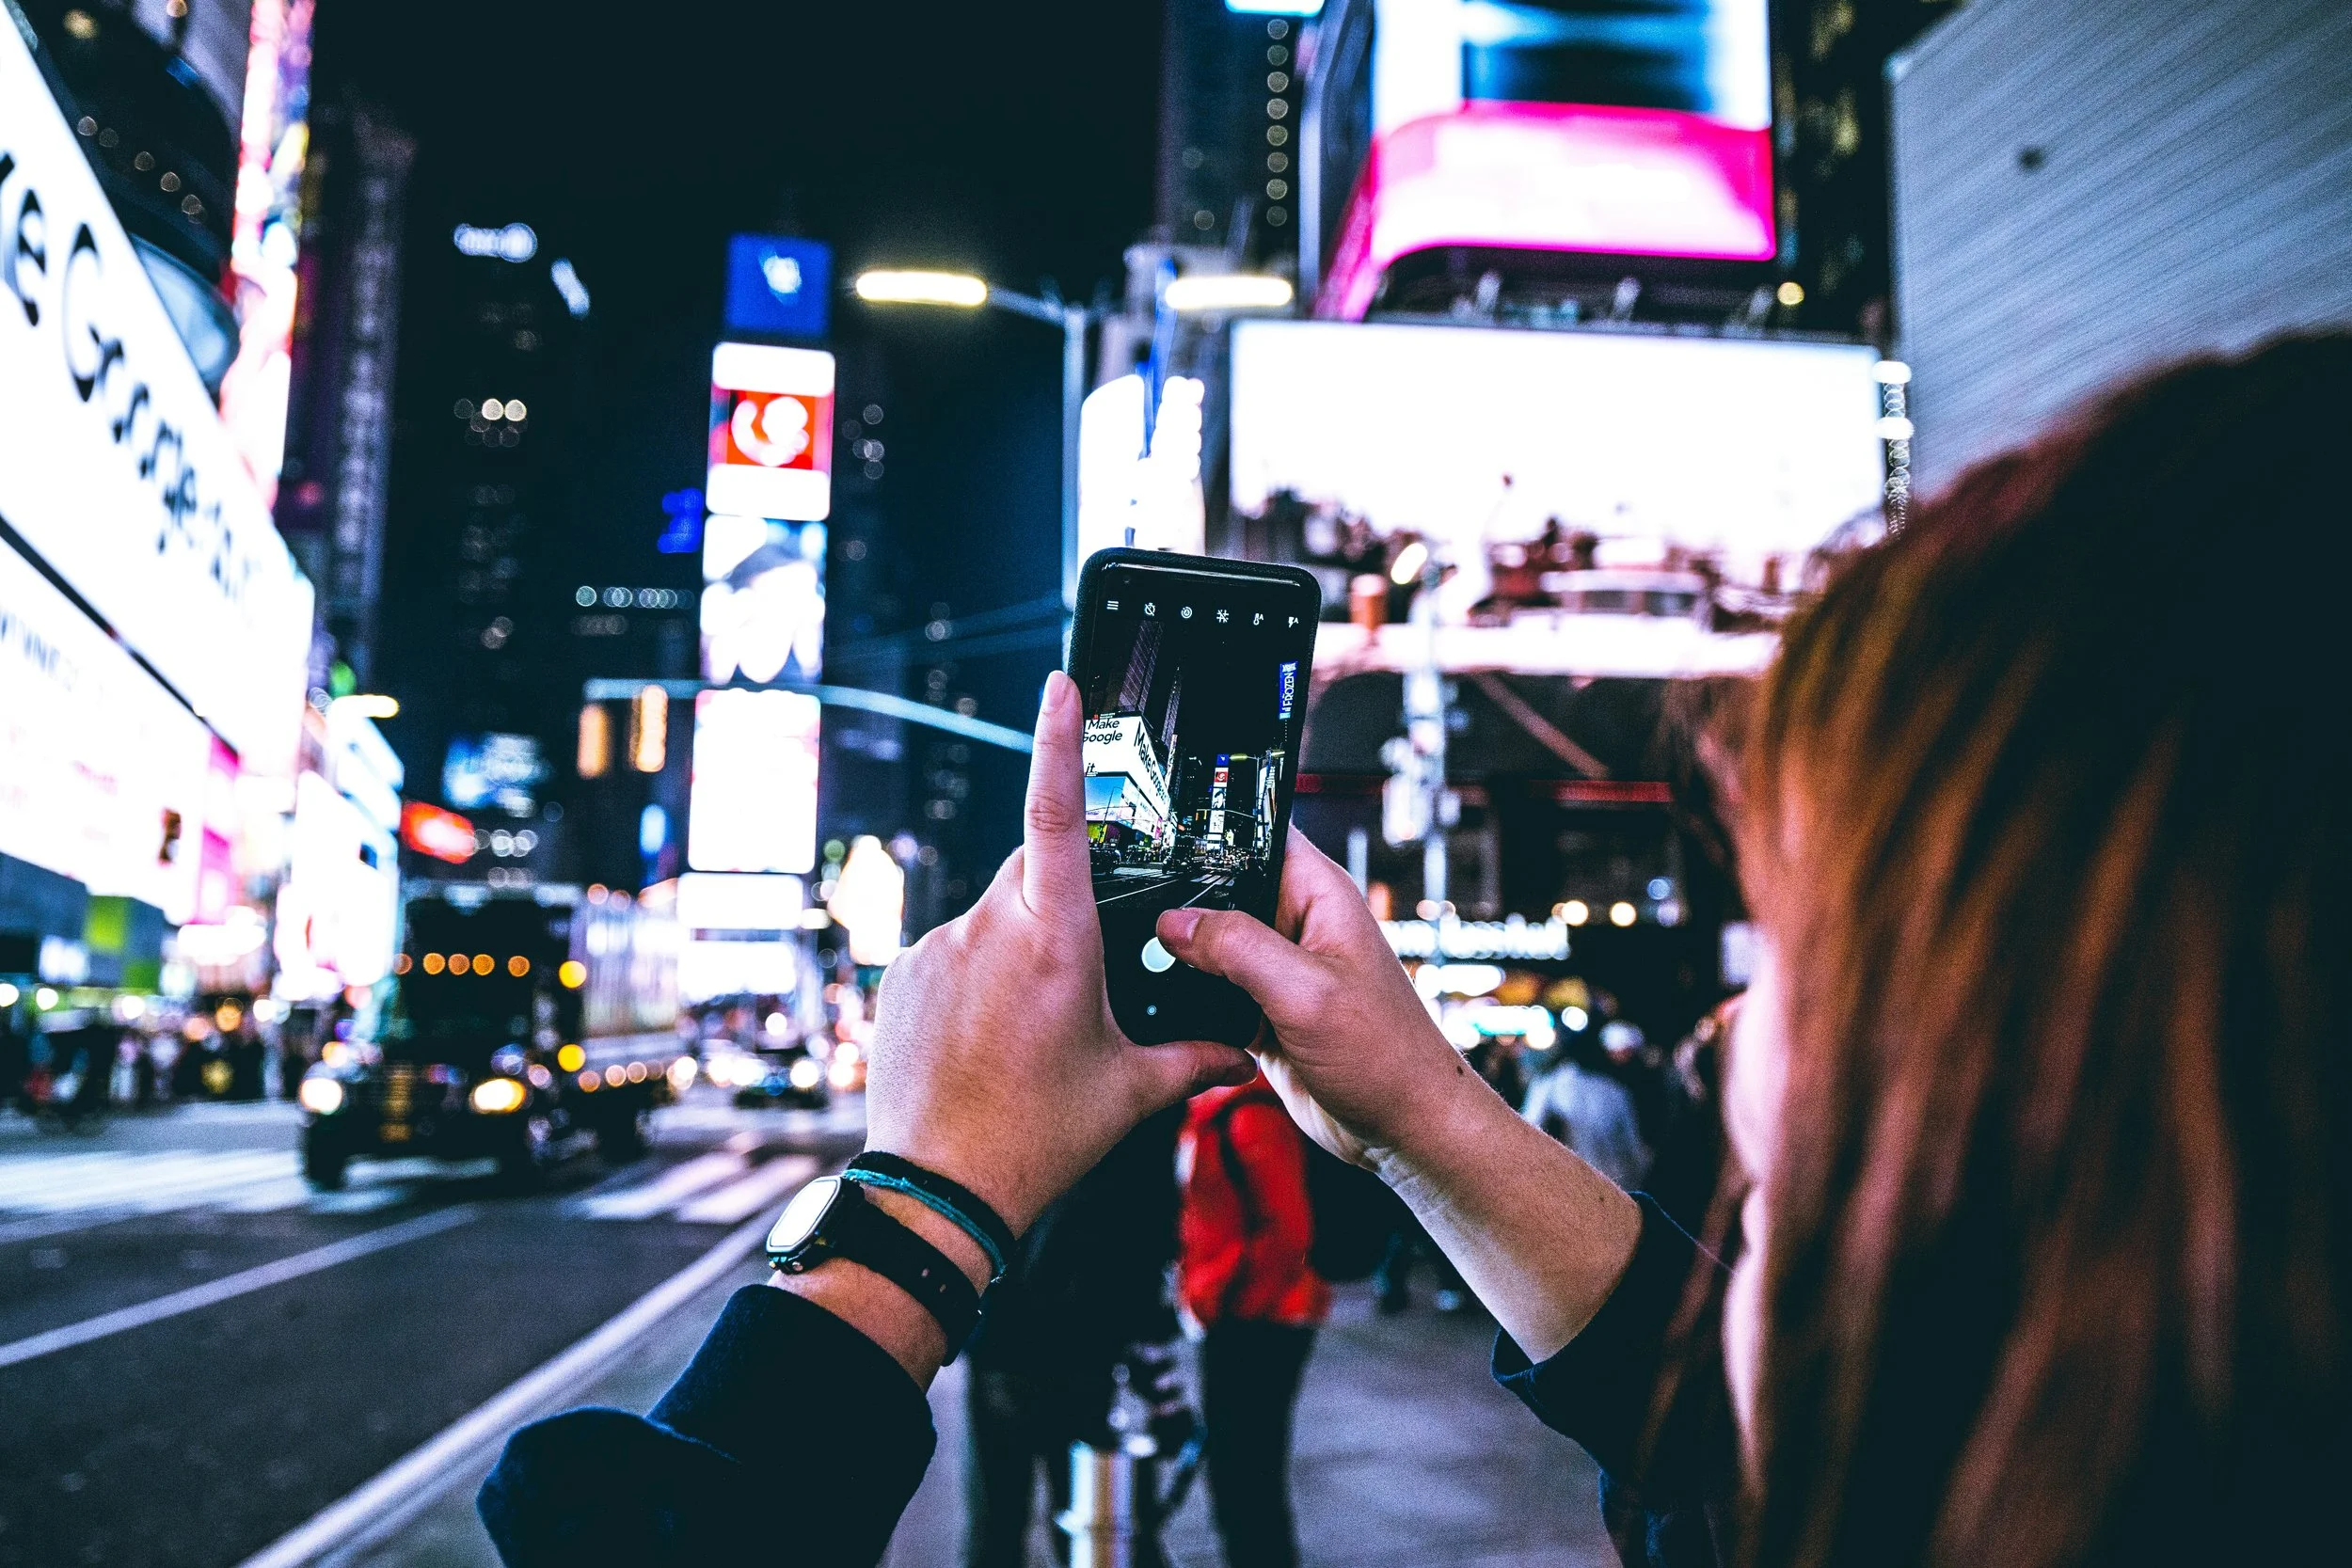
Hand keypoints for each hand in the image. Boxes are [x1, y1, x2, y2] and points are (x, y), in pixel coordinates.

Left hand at [863, 671, 1254, 1234]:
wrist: (938, 1191)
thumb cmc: (1038, 1139)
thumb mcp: (1132, 1093)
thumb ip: (1196, 1056)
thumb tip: (1246, 1047)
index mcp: (1055, 938)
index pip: (1059, 813)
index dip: (1060, 740)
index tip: (1061, 683)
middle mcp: (987, 927)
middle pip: (1034, 868)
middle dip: (1065, 897)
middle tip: (1085, 971)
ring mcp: (935, 947)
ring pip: (992, 915)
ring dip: (1017, 949)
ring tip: (1029, 1033)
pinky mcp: (901, 974)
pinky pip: (950, 950)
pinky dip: (975, 978)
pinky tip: (986, 1042)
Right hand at [1155, 829, 1478, 1173]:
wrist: (1402, 1127)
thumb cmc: (1387, 1056)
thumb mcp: (1306, 992)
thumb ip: (1239, 948)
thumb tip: (1175, 923)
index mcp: (1319, 895)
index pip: (1258, 836)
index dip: (1212, 833)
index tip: (1159, 846)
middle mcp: (1296, 924)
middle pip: (1221, 889)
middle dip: (1183, 904)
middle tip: (1140, 922)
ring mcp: (1277, 969)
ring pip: (1210, 944)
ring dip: (1183, 958)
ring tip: (1148, 967)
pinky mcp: (1262, 1010)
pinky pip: (1212, 991)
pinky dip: (1191, 1000)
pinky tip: (1168, 1008)